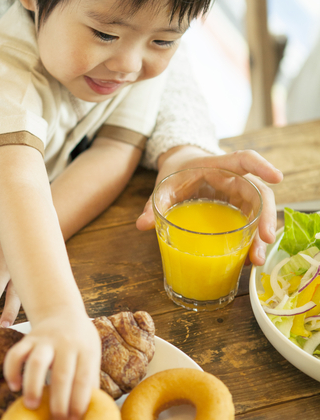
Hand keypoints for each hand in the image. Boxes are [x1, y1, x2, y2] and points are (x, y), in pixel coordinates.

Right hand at [4, 312, 100, 419]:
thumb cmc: (80, 341)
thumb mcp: (92, 354)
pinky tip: (14, 387)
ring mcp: (45, 340)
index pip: (84, 378)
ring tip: (32, 407)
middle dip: (59, 402)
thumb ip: (90, 379)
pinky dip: (12, 371)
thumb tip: (89, 413)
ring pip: (36, 363)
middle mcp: (66, 343)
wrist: (62, 311)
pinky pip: (15, 354)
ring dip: (33, 386)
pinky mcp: (27, 339)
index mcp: (86, 349)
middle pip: (61, 374)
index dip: (79, 402)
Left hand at [136, 148, 282, 265]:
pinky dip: (251, 240)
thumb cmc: (176, 171)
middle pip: (258, 193)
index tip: (277, 178)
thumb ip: (153, 203)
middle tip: (264, 239)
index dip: (261, 166)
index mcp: (217, 165)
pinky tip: (248, 259)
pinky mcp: (236, 208)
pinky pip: (249, 222)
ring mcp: (237, 194)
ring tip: (256, 260)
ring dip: (260, 235)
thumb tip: (141, 225)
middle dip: (266, 215)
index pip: (244, 159)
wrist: (180, 166)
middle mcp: (233, 179)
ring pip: (257, 211)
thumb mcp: (164, 184)